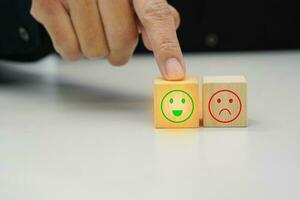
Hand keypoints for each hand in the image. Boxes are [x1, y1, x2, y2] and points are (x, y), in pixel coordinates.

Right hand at [31, 0, 184, 79]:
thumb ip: (153, 14)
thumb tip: (157, 43)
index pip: (154, 15)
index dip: (166, 47)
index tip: (174, 73)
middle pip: (121, 42)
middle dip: (121, 50)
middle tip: (115, 37)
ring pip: (95, 52)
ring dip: (98, 49)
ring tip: (93, 27)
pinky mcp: (46, 4)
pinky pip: (69, 52)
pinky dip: (75, 49)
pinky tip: (75, 28)